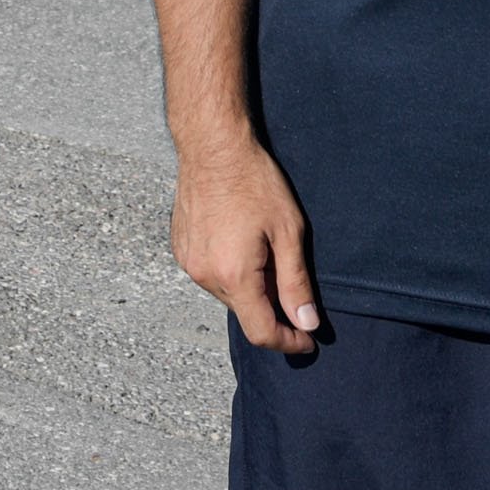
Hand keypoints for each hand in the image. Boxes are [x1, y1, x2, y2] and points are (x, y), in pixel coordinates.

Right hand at [172, 137, 320, 351]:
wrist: (213, 146)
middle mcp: (205, 274)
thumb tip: (307, 323)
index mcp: (234, 274)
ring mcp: (188, 262)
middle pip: (244, 312)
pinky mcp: (181, 249)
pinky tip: (242, 242)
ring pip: (226, 294)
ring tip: (265, 252)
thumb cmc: (253, 181)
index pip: (261, 331)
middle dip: (271, 308)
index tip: (308, 341)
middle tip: (292, 281)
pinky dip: (230, 271)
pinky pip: (210, 275)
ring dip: (249, 287)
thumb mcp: (288, 232)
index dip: (288, 342)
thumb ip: (296, 283)